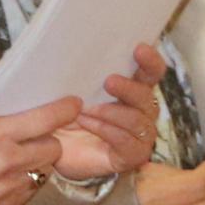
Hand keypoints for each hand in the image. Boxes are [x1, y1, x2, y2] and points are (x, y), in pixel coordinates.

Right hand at [0, 97, 81, 204]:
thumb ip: (1, 117)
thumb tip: (30, 107)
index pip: (46, 119)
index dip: (65, 110)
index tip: (73, 105)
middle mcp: (8, 161)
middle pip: (53, 148)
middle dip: (47, 141)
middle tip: (33, 139)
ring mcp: (8, 187)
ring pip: (43, 171)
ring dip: (35, 164)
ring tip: (14, 160)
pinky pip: (28, 191)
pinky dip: (22, 183)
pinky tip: (4, 178)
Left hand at [53, 47, 165, 182]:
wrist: (52, 149)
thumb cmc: (64, 114)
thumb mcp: (69, 89)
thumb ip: (79, 72)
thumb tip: (75, 49)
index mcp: (133, 89)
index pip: (151, 72)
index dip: (150, 61)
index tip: (139, 48)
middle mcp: (142, 111)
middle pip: (146, 96)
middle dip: (128, 88)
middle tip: (108, 82)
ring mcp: (139, 136)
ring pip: (137, 120)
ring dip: (110, 112)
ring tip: (83, 110)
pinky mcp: (132, 156)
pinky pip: (127, 141)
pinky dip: (106, 130)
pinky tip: (86, 123)